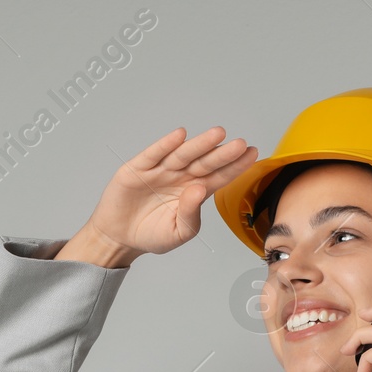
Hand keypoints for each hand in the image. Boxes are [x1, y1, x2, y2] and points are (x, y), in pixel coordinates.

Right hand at [75, 127, 257, 260]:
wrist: (119, 237)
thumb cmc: (152, 234)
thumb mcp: (178, 232)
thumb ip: (190, 214)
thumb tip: (199, 190)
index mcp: (194, 192)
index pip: (219, 176)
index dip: (235, 166)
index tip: (252, 154)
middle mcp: (180, 177)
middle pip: (205, 163)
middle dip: (222, 153)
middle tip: (240, 144)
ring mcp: (160, 171)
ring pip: (183, 155)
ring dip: (200, 144)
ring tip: (218, 134)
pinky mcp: (138, 169)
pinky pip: (154, 154)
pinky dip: (165, 144)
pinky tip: (180, 135)